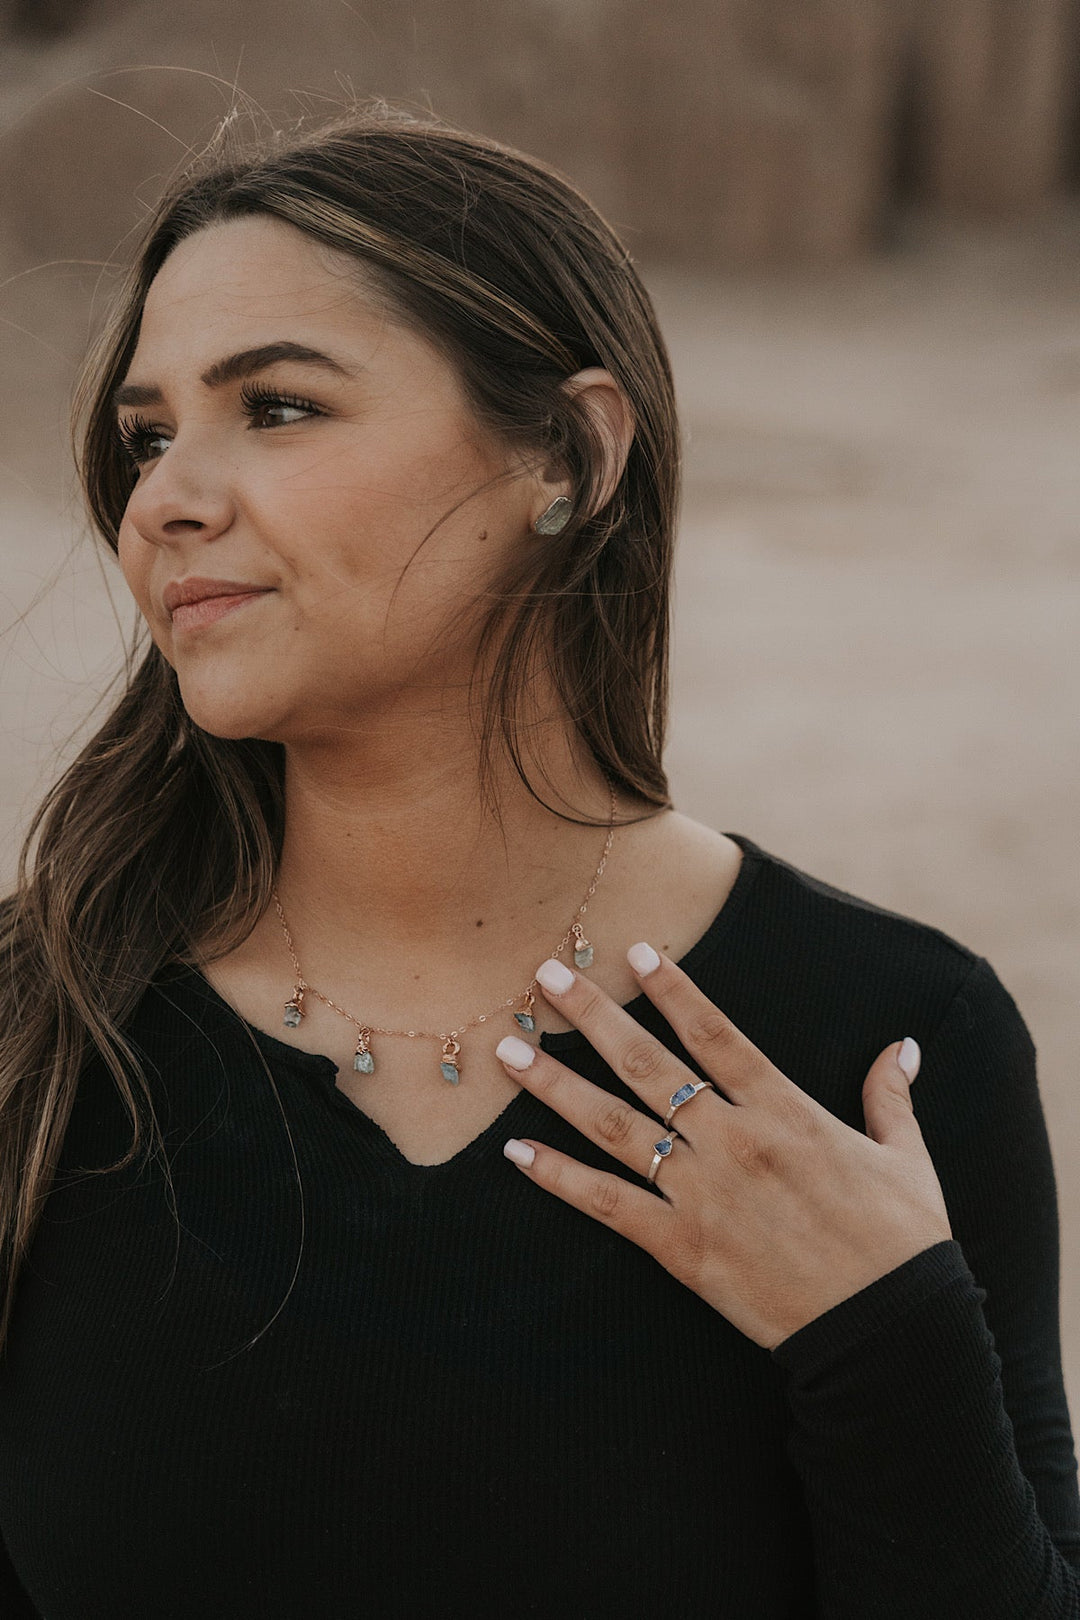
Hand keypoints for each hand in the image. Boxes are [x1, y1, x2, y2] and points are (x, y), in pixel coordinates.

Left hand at [494, 944, 952, 1350]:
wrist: (888, 1332)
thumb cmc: (902, 1242)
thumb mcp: (905, 1158)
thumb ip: (889, 1097)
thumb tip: (902, 1047)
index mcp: (786, 1111)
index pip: (716, 1034)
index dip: (673, 990)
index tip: (633, 952)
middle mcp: (734, 1141)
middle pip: (648, 1065)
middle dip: (593, 1015)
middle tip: (545, 976)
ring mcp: (702, 1194)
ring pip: (615, 1125)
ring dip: (557, 1084)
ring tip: (511, 1050)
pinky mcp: (682, 1247)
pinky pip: (609, 1204)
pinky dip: (559, 1178)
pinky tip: (517, 1151)